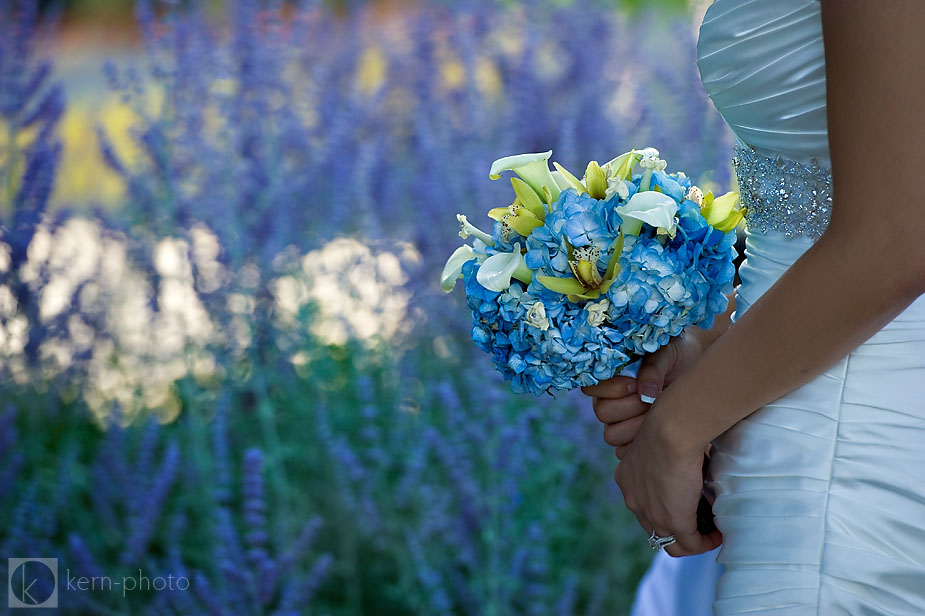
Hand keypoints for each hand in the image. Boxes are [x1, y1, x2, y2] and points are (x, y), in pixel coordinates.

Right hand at [582, 331, 704, 457]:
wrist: (698, 368)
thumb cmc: (677, 355)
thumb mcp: (666, 354)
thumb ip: (652, 369)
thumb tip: (645, 394)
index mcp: (610, 378)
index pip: (591, 388)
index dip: (611, 389)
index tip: (633, 383)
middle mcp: (610, 402)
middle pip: (602, 413)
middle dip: (629, 406)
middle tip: (651, 399)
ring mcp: (620, 423)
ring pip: (611, 435)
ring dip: (636, 426)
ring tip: (657, 413)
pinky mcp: (634, 441)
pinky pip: (624, 452)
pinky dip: (641, 443)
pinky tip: (660, 429)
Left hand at [614, 414, 722, 556]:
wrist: (672, 430)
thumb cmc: (671, 426)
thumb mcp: (662, 445)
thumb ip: (667, 460)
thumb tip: (689, 464)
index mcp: (627, 478)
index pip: (644, 505)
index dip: (665, 509)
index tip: (686, 503)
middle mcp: (633, 499)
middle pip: (655, 527)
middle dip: (678, 528)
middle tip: (700, 522)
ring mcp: (651, 514)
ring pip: (670, 543)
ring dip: (692, 540)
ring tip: (711, 532)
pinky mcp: (673, 521)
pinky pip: (690, 544)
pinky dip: (705, 543)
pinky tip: (718, 534)